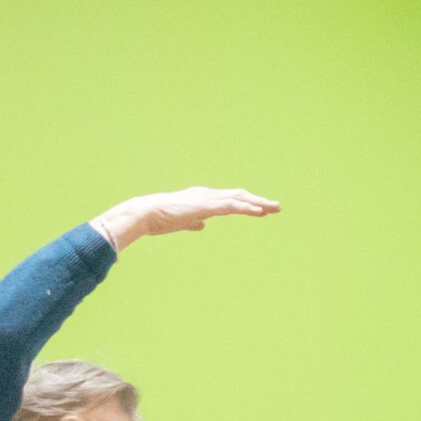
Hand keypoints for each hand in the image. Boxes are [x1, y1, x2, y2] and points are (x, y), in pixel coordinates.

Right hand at [91, 186, 276, 250]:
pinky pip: (231, 205)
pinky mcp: (205, 205)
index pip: (229, 199)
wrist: (144, 214)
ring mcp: (207, 199)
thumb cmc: (157, 219)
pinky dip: (246, 207)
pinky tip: (259, 212)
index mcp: (201, 198)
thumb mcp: (180, 221)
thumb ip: (193, 222)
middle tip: (276, 207)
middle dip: (258, 201)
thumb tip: (202, 226)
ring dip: (258, 203)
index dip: (246, 203)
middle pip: (239, 196)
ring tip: (274, 208)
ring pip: (239, 198)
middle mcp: (207, 194)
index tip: (261, 209)